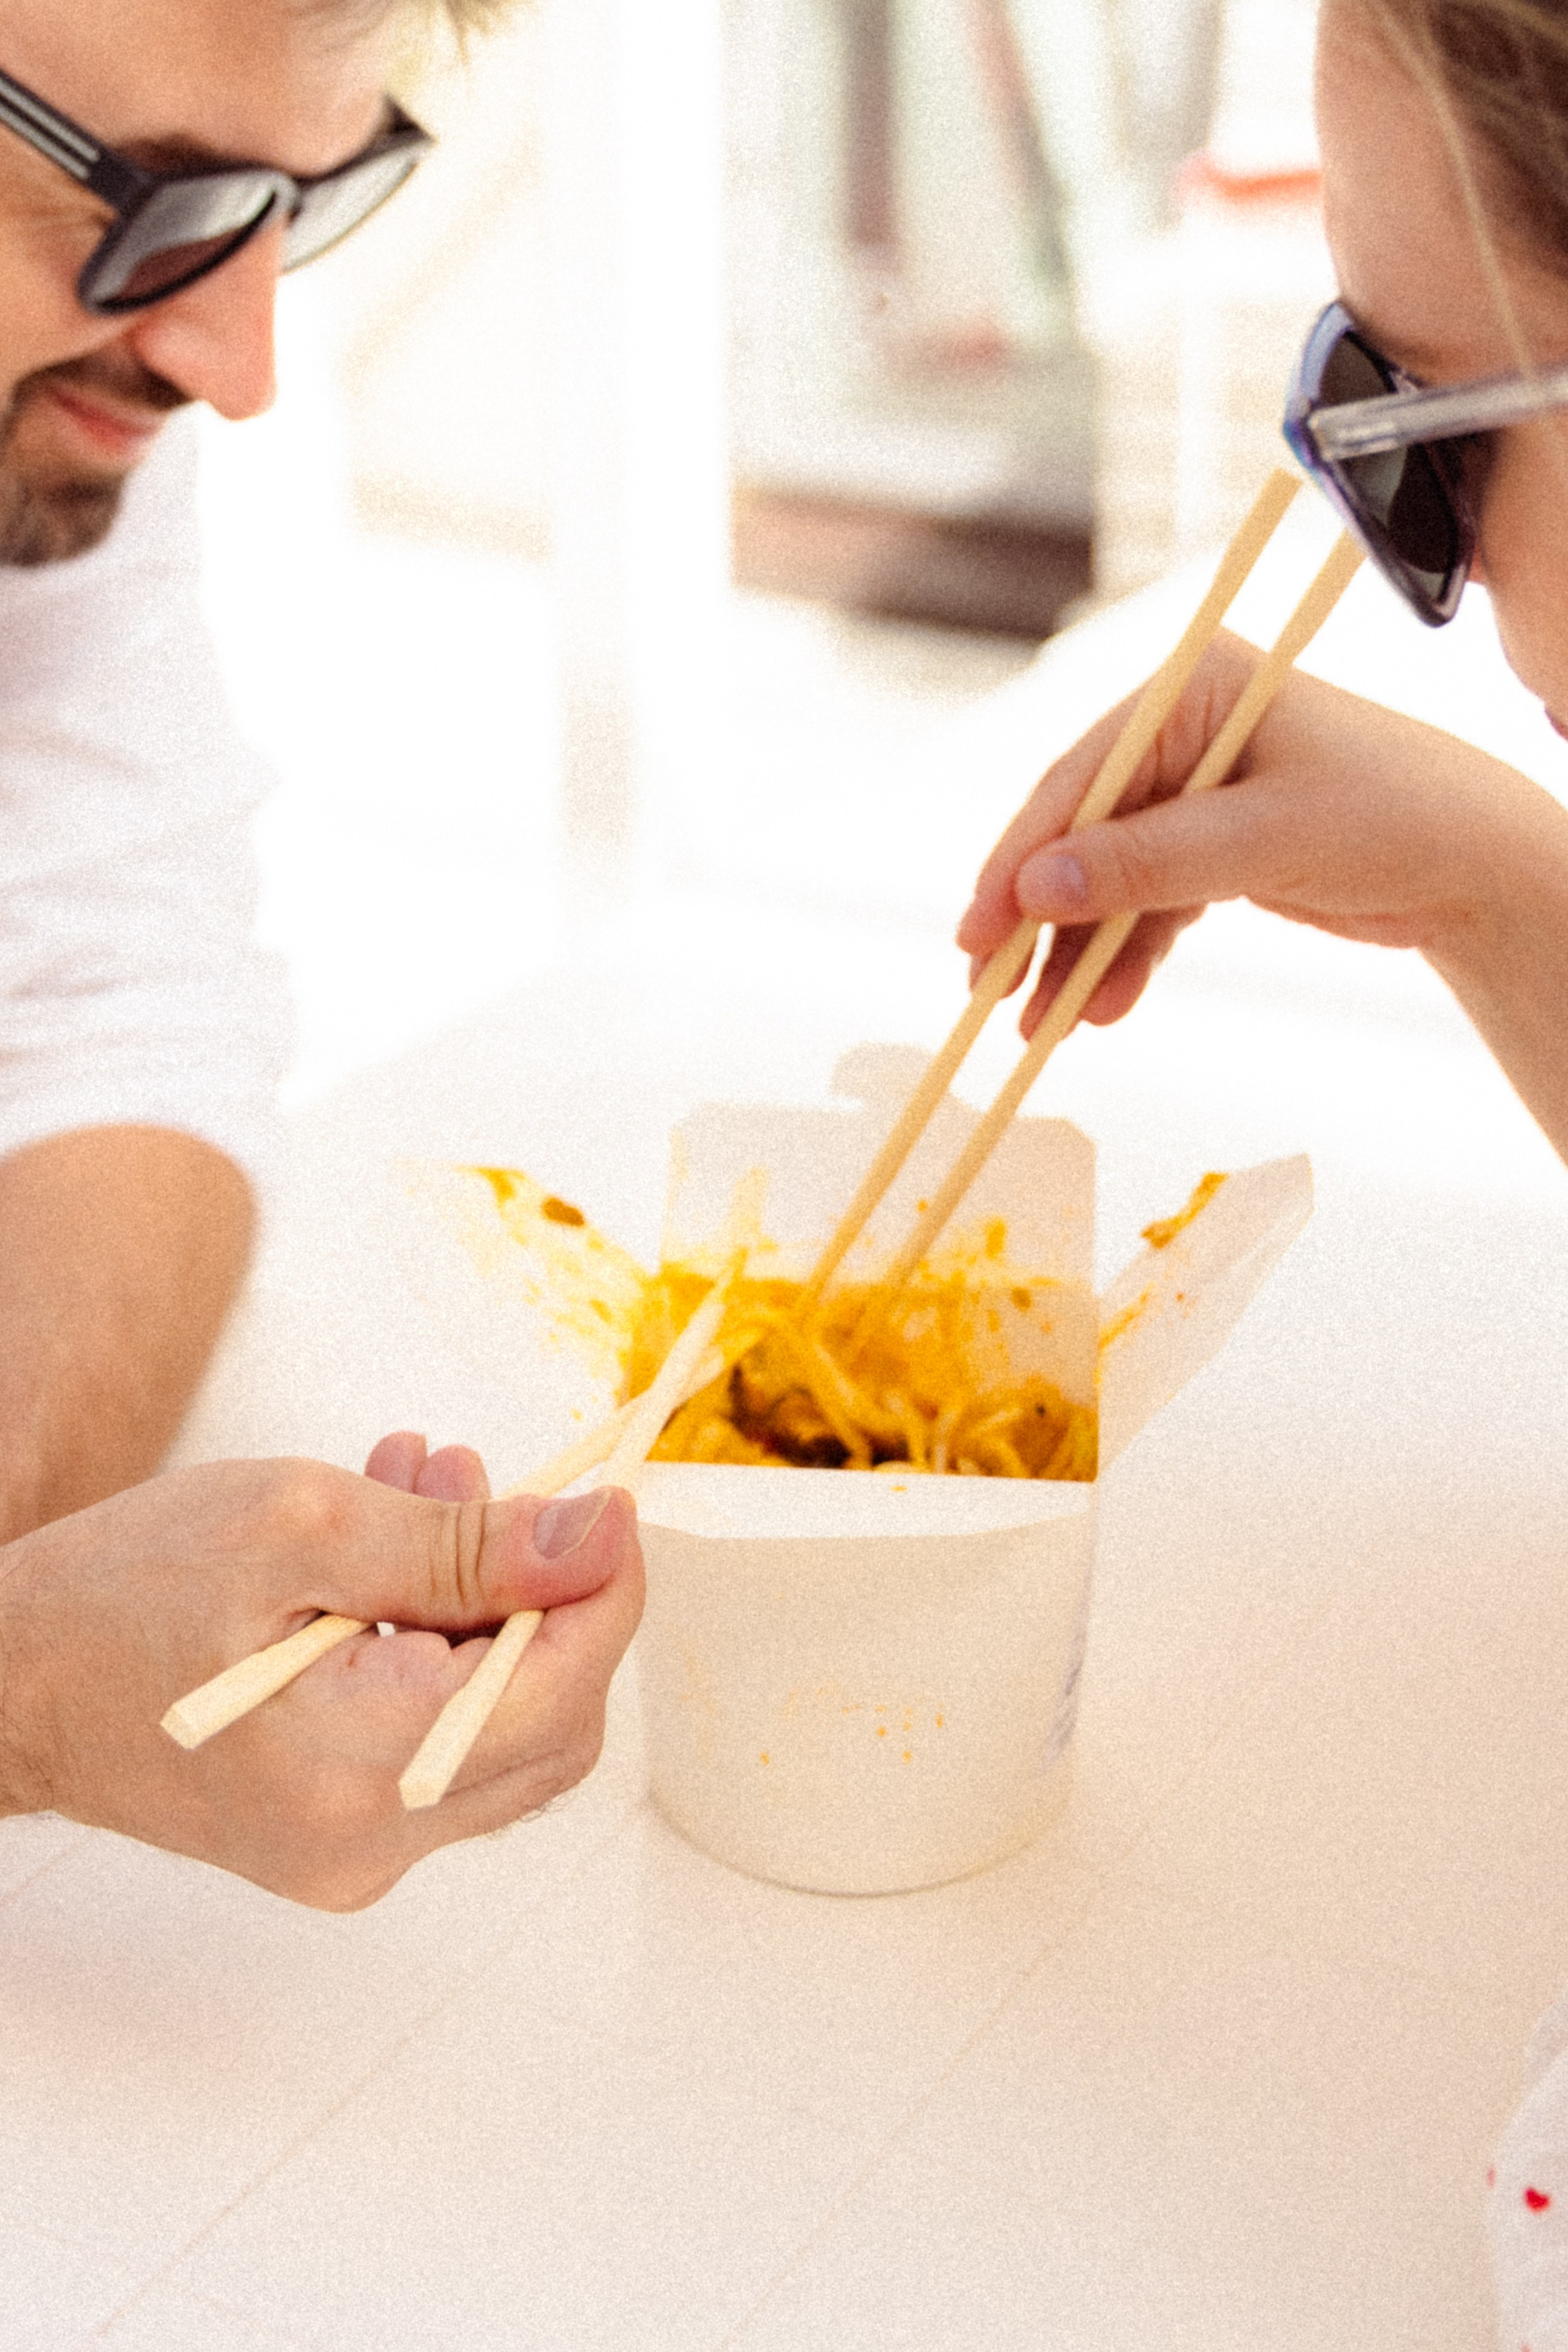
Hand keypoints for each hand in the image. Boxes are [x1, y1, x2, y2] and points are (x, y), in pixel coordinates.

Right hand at [0, 1444, 641, 1909]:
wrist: (9, 1681)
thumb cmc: (119, 1598)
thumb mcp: (302, 1526)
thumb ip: (467, 1546)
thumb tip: (597, 1538)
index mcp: (359, 1773)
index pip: (560, 1691)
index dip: (604, 1589)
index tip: (603, 1502)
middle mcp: (367, 1844)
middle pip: (548, 1719)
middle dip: (543, 1592)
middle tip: (484, 1484)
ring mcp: (352, 1855)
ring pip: (498, 1726)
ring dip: (487, 1604)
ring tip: (423, 1490)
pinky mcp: (337, 1837)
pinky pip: (439, 1743)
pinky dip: (440, 1644)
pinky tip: (394, 1555)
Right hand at [956, 632, 1564, 1040]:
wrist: (1479, 867)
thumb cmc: (1392, 817)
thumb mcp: (1262, 840)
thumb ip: (1146, 865)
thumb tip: (1035, 891)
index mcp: (1192, 688)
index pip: (1079, 778)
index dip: (1020, 858)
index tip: (979, 930)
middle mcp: (1184, 730)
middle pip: (1079, 831)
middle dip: (1036, 918)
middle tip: (990, 989)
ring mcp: (1194, 792)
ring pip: (1105, 879)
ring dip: (1074, 954)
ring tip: (1042, 1025)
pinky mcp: (1211, 848)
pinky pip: (1145, 906)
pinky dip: (1122, 957)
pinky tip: (1101, 1006)